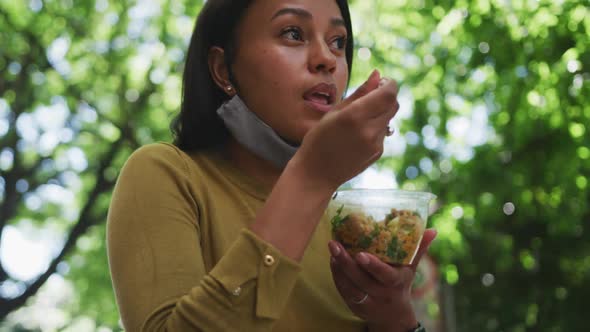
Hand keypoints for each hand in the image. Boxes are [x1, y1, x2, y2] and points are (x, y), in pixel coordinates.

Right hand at [288, 69, 399, 191]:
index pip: (388, 93)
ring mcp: (376, 144)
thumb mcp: (335, 111)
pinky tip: (356, 135)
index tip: (381, 81)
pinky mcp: (377, 153)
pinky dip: (375, 128)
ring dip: (380, 112)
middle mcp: (369, 130)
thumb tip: (378, 74)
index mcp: (355, 116)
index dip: (389, 84)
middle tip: (371, 95)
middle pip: (393, 104)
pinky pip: (383, 133)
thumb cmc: (319, 139)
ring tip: (358, 119)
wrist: (316, 173)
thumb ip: (360, 92)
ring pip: (389, 118)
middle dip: (386, 96)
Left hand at [328, 229, 436, 331]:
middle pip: (361, 280)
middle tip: (334, 243)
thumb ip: (419, 249)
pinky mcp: (355, 307)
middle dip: (346, 262)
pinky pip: (343, 292)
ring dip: (338, 268)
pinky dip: (336, 276)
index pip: (385, 275)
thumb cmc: (401, 284)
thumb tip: (432, 229)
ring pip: (349, 286)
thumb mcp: (411, 268)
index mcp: (396, 283)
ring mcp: (367, 303)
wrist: (394, 316)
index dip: (373, 266)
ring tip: (332, 249)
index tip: (360, 254)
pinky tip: (333, 261)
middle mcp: (382, 295)